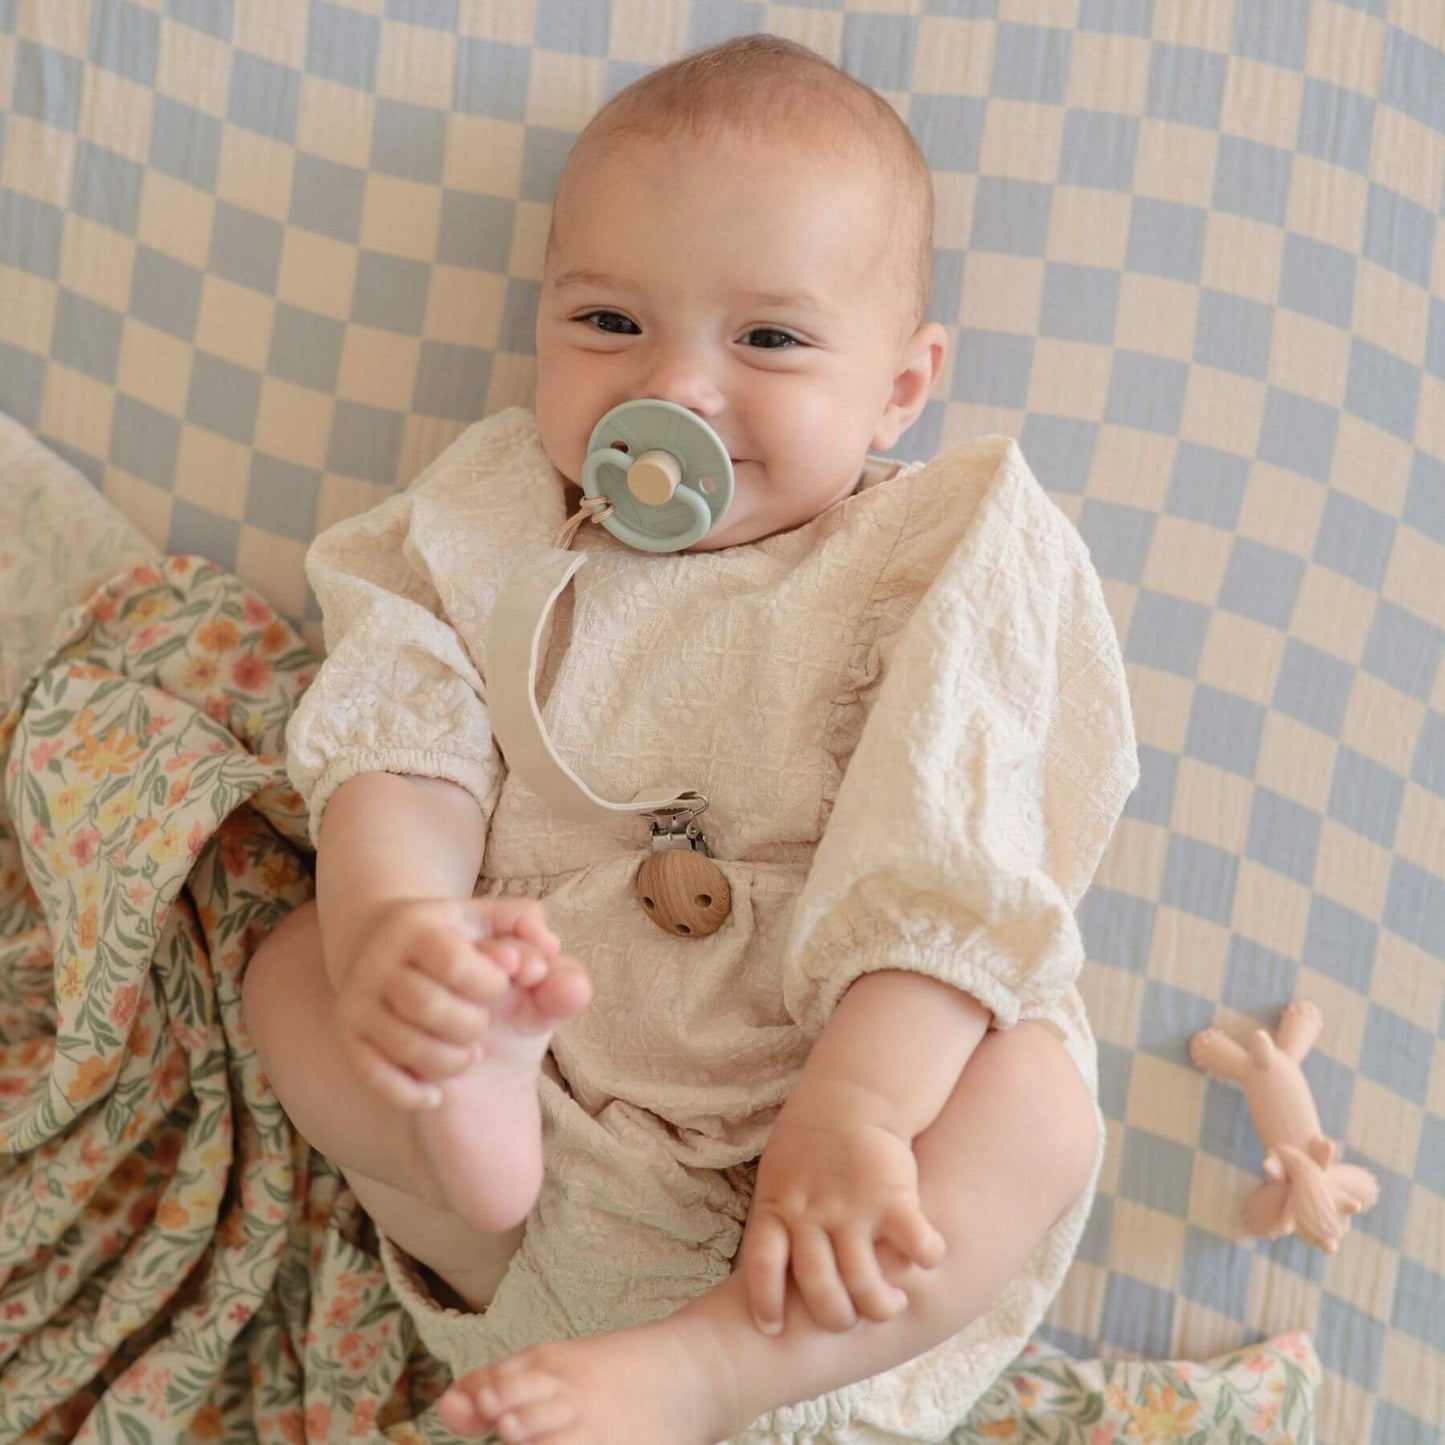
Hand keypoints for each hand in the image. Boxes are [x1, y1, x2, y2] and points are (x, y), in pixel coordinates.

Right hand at [332, 896, 560, 1110]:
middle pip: (429, 1007)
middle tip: (483, 1024)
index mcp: (416, 928)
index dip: (490, 983)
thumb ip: (526, 923)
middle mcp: (378, 963)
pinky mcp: (349, 1039)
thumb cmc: (454, 940)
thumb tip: (550, 950)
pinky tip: (438, 1092)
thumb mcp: (488, 922)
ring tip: (471, 1055)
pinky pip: (376, 1078)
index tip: (501, 986)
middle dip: (471, 1025)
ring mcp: (358, 1003)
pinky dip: (413, 1094)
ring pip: (406, 1047)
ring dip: (450, 1061)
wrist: (379, 945)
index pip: (454, 962)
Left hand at [741, 1088, 945, 1334]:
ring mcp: (851, 1206)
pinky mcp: (892, 1196)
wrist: (854, 1096)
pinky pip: (914, 1243)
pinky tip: (928, 1260)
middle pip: (818, 1286)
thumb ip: (779, 1219)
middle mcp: (811, 1211)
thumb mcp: (779, 1175)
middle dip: (836, 1316)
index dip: (765, 1302)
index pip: (761, 1265)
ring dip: (879, 1305)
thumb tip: (773, 1272)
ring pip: (863, 1281)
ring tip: (891, 1304)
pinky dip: (925, 1258)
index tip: (773, 1329)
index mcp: (778, 1206)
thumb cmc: (813, 1142)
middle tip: (851, 1319)